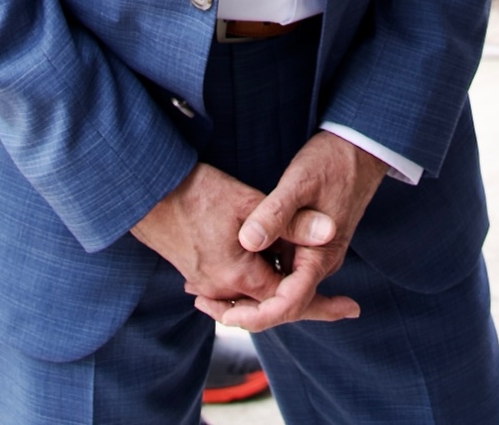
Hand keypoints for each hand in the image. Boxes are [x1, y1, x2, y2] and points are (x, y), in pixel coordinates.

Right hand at [130, 163, 330, 319]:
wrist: (149, 192)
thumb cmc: (198, 192)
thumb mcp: (250, 201)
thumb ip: (291, 221)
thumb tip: (330, 232)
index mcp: (237, 276)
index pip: (288, 298)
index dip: (320, 298)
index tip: (349, 305)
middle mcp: (220, 290)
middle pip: (272, 305)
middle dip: (306, 304)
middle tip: (344, 307)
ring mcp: (206, 285)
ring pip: (253, 299)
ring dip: (279, 292)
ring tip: (312, 284)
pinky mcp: (198, 276)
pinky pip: (235, 291)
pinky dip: (257, 286)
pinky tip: (273, 268)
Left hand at [207, 132, 388, 332]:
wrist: (361, 147)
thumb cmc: (333, 161)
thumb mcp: (300, 182)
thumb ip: (275, 213)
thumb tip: (247, 242)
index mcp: (321, 255)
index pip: (290, 304)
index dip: (257, 316)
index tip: (226, 316)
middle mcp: (320, 262)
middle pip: (283, 303)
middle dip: (245, 309)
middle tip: (203, 302)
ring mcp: (315, 253)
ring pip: (281, 287)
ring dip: (249, 293)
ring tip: (209, 291)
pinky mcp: (309, 243)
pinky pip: (283, 269)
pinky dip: (259, 272)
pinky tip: (232, 265)